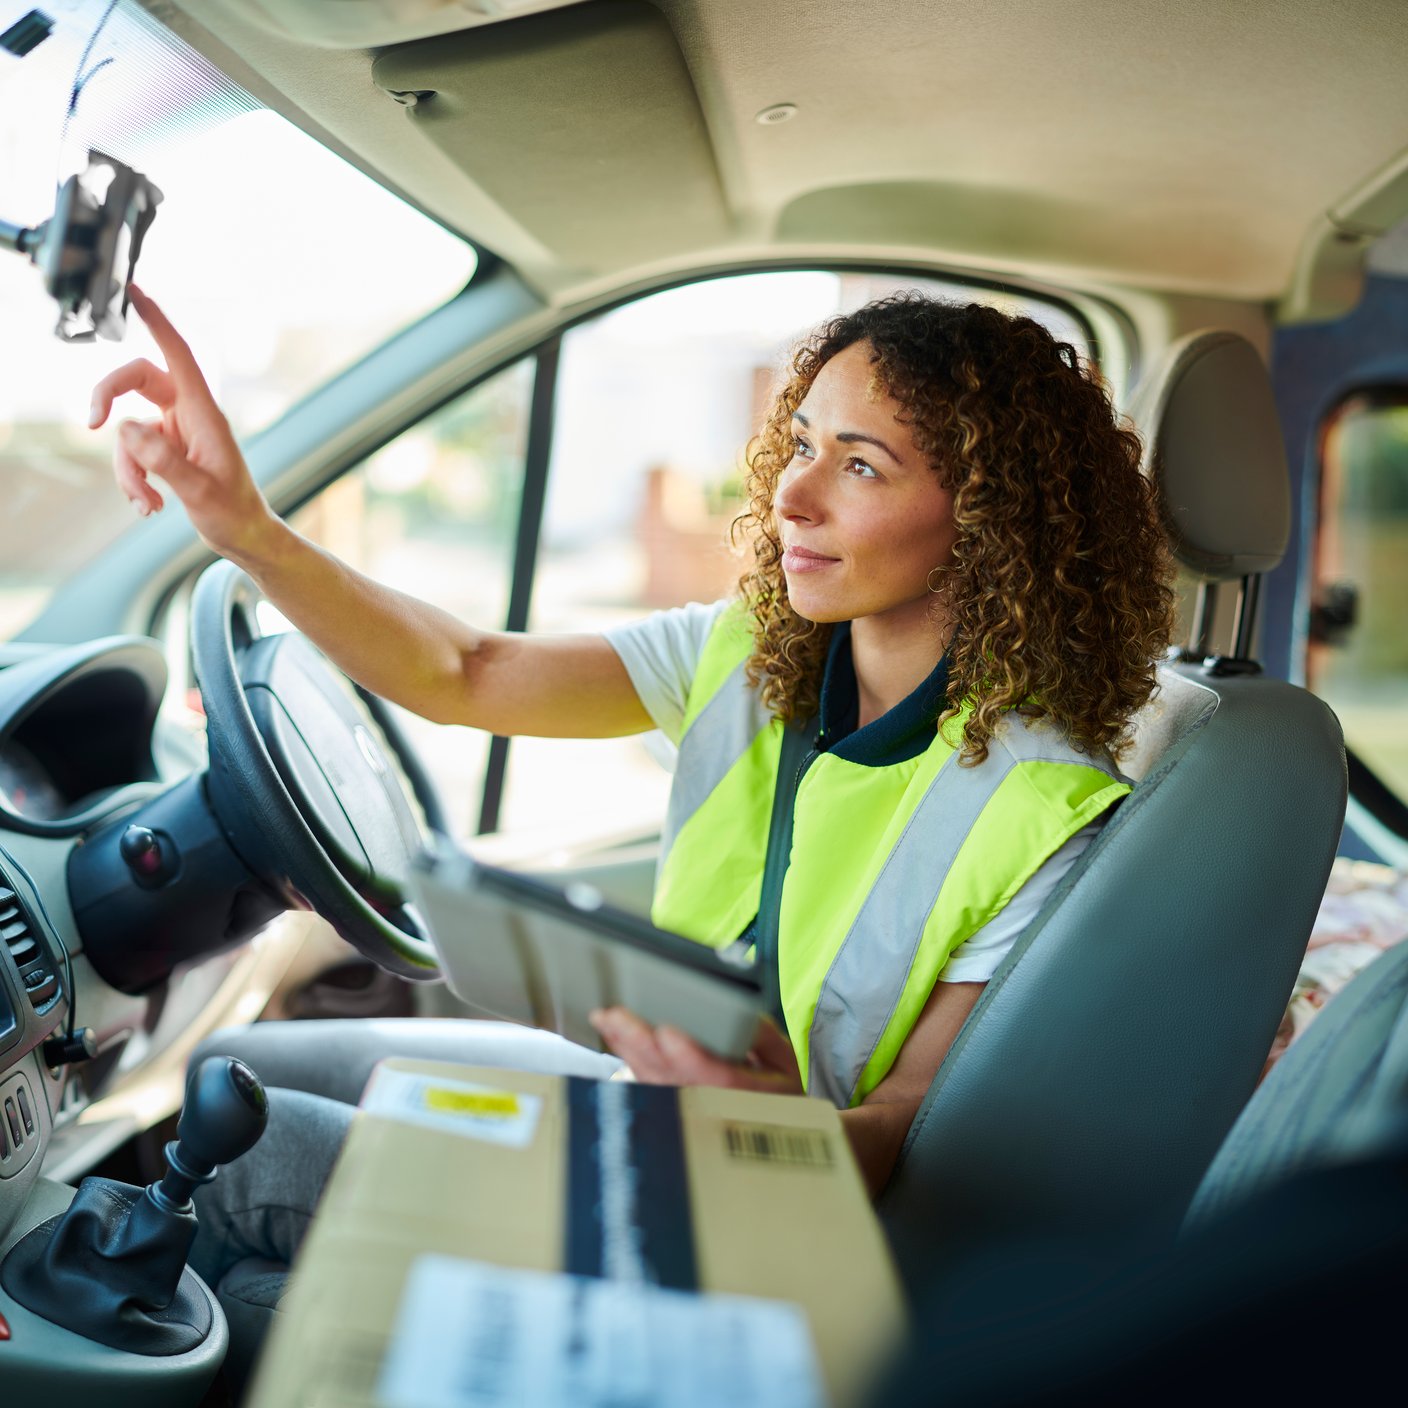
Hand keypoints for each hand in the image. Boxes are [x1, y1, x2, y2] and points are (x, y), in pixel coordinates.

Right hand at [89, 286, 279, 560]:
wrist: (245, 537)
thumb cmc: (235, 514)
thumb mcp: (201, 492)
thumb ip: (164, 461)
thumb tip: (125, 428)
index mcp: (205, 413)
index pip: (178, 354)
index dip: (157, 321)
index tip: (135, 291)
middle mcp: (189, 414)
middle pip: (135, 380)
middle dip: (107, 399)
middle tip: (89, 421)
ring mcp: (175, 431)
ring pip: (127, 429)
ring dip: (126, 468)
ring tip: (146, 504)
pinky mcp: (166, 450)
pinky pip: (132, 453)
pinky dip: (133, 480)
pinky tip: (148, 508)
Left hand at [588, 1007, 803, 1093]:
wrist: (770, 1130)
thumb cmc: (774, 1091)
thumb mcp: (783, 1061)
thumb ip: (761, 1035)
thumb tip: (736, 1012)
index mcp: (750, 1096)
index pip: (719, 1079)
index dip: (691, 1058)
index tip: (667, 1034)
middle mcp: (715, 1108)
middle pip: (671, 1078)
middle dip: (640, 1044)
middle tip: (616, 1017)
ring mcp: (689, 1112)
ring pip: (652, 1083)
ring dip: (626, 1050)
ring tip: (606, 1020)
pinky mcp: (671, 1109)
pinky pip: (645, 1086)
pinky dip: (627, 1060)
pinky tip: (612, 1038)